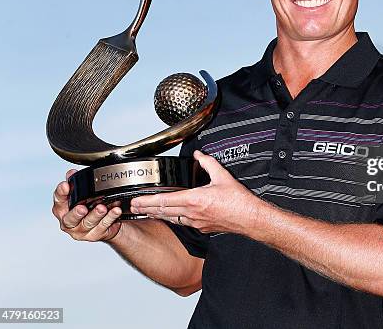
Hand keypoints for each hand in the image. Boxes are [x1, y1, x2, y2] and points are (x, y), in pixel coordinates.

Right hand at [52, 169, 121, 241]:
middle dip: (76, 213)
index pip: (58, 201)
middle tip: (82, 208)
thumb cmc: (89, 206)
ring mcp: (83, 231)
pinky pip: (104, 226)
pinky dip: (110, 217)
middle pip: (70, 219)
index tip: (66, 185)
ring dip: (96, 215)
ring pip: (88, 223)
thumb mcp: (81, 194)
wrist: (103, 223)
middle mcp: (70, 223)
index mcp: (63, 210)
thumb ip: (75, 183)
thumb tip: (71, 173)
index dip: (61, 193)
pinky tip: (115, 211)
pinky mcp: (96, 235)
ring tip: (103, 207)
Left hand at [130, 151, 265, 234]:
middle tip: (133, 207)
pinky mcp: (202, 228)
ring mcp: (196, 222)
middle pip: (163, 211)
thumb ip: (208, 163)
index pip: (165, 200)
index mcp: (195, 200)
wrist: (250, 219)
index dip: (148, 201)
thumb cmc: (239, 201)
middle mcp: (192, 213)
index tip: (136, 200)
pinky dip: (172, 218)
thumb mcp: (223, 176)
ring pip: (171, 218)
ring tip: (146, 211)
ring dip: (157, 214)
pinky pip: (182, 222)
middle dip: (146, 209)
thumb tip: (199, 155)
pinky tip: (170, 216)